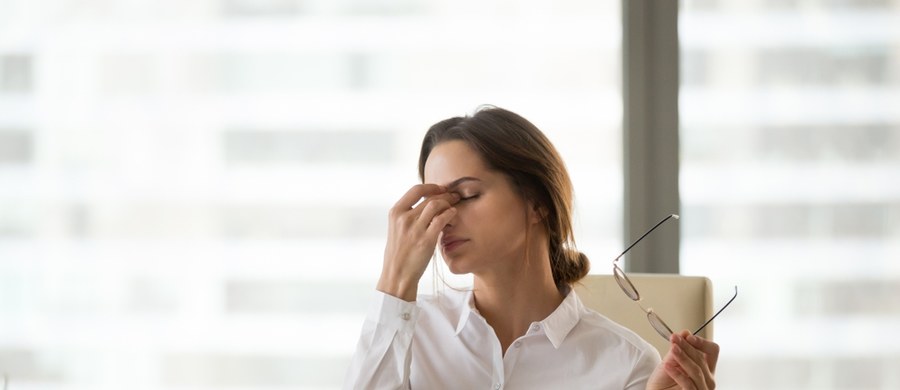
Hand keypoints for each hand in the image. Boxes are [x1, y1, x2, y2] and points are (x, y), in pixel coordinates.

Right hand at [377, 184, 459, 300]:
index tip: (440, 189)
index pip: (415, 190)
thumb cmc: (398, 253)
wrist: (397, 274)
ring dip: (448, 202)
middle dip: (445, 194)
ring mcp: (415, 229)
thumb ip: (407, 215)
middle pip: (429, 197)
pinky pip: (442, 220)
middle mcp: (404, 218)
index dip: (431, 187)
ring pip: (436, 205)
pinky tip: (453, 215)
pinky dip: (450, 214)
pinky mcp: (426, 240)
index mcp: (395, 213)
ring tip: (455, 205)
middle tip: (454, 196)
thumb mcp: (396, 229)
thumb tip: (423, 203)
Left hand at [647, 330, 719, 389]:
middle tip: (675, 339)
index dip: (702, 342)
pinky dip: (677, 374)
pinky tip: (668, 366)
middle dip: (687, 347)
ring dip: (683, 358)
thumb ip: (678, 348)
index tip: (688, 337)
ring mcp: (702, 388)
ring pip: (696, 371)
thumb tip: (685, 333)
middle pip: (703, 359)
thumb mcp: (670, 361)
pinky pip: (688, 384)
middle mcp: (707, 379)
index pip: (712, 351)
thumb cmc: (664, 381)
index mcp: (706, 368)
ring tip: (672, 349)